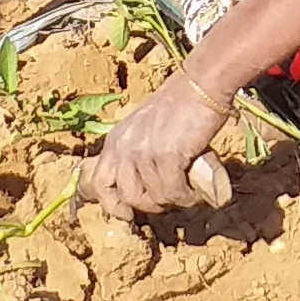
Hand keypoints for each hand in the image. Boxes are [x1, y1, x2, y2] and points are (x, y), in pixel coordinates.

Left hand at [88, 70, 230, 218]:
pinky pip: (173, 192)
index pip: (100, 183)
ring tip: (188, 190)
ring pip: (154, 198)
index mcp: (115, 141)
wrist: (200, 85)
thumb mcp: (144, 128)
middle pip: (128, 197)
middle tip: (171, 196)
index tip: (128, 215)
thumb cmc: (180, 105)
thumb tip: (145, 187)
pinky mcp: (165, 156)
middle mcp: (123, 148)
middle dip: (151, 204)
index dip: (113, 205)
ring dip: (174, 200)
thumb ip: (137, 152)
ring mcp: (143, 153)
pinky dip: (187, 196)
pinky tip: (195, 190)